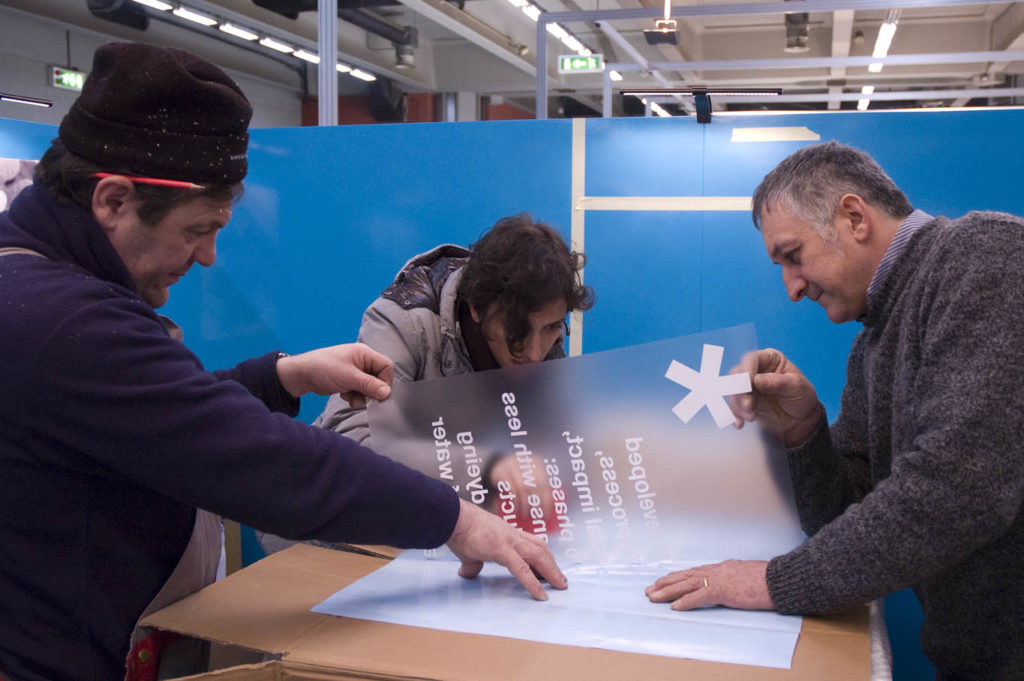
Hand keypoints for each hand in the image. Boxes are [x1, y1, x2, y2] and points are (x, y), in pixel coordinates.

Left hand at [276, 343, 393, 405]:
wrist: (301, 375)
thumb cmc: (324, 369)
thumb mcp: (349, 377)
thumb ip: (370, 385)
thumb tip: (387, 394)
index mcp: (364, 354)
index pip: (386, 367)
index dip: (385, 382)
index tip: (379, 395)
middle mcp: (362, 360)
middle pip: (378, 378)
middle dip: (371, 391)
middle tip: (363, 398)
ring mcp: (355, 370)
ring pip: (369, 386)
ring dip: (362, 395)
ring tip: (350, 398)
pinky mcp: (348, 379)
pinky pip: (360, 389)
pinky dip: (355, 395)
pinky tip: (345, 395)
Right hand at [447, 499, 566, 600]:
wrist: (451, 517)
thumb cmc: (458, 530)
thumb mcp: (469, 551)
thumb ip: (472, 563)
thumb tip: (466, 573)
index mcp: (506, 534)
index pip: (530, 544)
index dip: (542, 556)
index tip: (549, 569)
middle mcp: (512, 535)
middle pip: (540, 549)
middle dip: (552, 564)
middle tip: (561, 580)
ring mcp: (509, 541)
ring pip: (538, 556)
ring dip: (551, 572)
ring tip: (560, 586)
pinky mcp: (501, 549)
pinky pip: (522, 569)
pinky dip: (534, 583)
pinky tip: (541, 595)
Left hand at [645, 560, 773, 609]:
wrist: (777, 579)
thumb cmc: (766, 579)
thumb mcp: (745, 575)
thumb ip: (734, 578)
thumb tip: (730, 583)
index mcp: (720, 568)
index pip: (692, 572)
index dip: (676, 577)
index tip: (663, 581)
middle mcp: (715, 571)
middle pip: (684, 576)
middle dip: (665, 583)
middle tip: (649, 590)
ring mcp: (718, 579)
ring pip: (686, 584)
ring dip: (668, 591)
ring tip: (653, 597)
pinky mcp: (723, 590)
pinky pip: (700, 596)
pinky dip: (686, 601)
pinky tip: (675, 606)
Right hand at [730, 348, 819, 446]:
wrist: (802, 422)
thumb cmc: (802, 398)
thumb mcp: (796, 387)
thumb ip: (777, 382)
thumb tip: (756, 380)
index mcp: (770, 360)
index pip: (752, 359)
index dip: (747, 369)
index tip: (748, 382)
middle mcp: (755, 371)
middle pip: (737, 375)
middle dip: (740, 391)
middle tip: (749, 405)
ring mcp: (748, 388)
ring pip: (733, 392)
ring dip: (738, 405)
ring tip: (751, 417)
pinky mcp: (744, 404)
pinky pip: (733, 407)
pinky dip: (734, 415)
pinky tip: (740, 423)